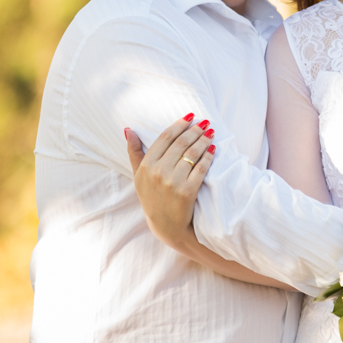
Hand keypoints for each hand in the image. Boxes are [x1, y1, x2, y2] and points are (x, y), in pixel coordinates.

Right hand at [126, 115, 214, 251]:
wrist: (166, 226)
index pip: (165, 138)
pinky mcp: (188, 191)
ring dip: (204, 140)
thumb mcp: (138, 176)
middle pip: (181, 143)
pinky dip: (209, 156)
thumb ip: (134, 153)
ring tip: (211, 132)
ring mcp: (173, 182)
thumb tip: (128, 130)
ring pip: (192, 153)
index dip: (179, 124)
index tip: (189, 116)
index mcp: (146, 166)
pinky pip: (201, 168)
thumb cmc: (152, 197)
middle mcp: (159, 172)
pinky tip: (213, 149)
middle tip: (205, 122)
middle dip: (195, 130)